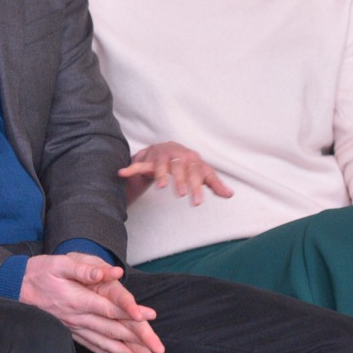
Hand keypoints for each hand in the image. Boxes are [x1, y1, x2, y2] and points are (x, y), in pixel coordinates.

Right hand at [20, 253, 163, 352]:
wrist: (16, 289)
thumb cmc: (40, 273)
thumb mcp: (59, 263)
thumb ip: (84, 269)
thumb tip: (111, 271)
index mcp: (78, 300)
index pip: (108, 308)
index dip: (128, 312)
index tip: (147, 318)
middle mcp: (79, 318)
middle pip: (113, 331)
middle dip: (138, 342)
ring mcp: (76, 328)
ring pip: (107, 344)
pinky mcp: (74, 333)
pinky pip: (96, 349)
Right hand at [118, 142, 232, 206]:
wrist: (165, 150)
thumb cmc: (186, 164)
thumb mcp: (200, 173)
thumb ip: (213, 184)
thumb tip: (230, 194)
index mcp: (192, 158)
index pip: (197, 172)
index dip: (198, 187)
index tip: (198, 202)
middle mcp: (177, 154)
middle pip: (180, 167)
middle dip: (181, 180)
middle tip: (182, 195)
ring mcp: (161, 156)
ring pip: (162, 164)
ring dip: (161, 175)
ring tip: (161, 187)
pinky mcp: (147, 159)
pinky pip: (139, 164)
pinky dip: (131, 168)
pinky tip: (122, 173)